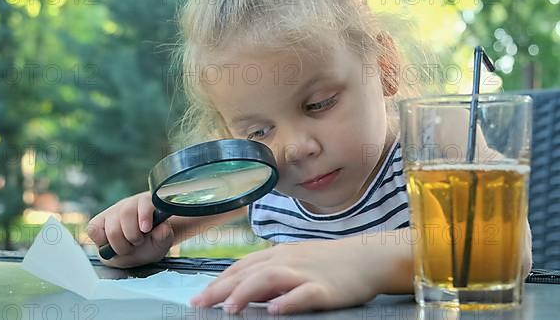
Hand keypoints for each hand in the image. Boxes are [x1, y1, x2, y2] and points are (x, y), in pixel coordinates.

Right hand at [87, 191, 173, 268]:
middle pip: (126, 213)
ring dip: (119, 242)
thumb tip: (163, 228)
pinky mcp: (98, 222)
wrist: (140, 247)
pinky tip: (111, 244)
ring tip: (127, 247)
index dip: (144, 215)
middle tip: (137, 243)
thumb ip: (163, 236)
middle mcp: (129, 204)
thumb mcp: (161, 242)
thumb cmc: (151, 241)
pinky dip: (101, 240)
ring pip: (111, 224)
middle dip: (132, 235)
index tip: (146, 229)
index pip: (144, 203)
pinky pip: (93, 229)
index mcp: (147, 204)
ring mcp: (112, 212)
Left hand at [190, 238, 382, 314]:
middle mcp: (287, 260)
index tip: (198, 297)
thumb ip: (271, 273)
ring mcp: (305, 273)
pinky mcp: (325, 288)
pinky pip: (304, 294)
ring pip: (270, 278)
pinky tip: (275, 310)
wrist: (367, 257)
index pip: (241, 267)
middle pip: (248, 272)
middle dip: (221, 289)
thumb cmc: (329, 262)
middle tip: (200, 305)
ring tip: (229, 308)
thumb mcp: (296, 262)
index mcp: (278, 254)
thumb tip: (244, 290)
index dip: (218, 281)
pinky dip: (288, 301)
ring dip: (247, 292)